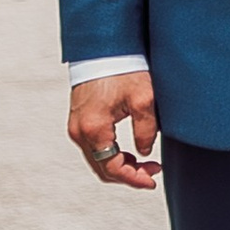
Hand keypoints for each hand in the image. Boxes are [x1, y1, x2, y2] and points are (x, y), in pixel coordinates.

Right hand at [69, 70, 161, 188]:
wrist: (104, 48)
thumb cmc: (124, 69)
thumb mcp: (143, 99)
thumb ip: (146, 129)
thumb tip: (145, 152)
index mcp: (94, 128)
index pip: (112, 167)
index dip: (133, 178)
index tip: (152, 181)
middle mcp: (79, 131)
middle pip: (102, 167)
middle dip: (128, 174)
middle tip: (153, 172)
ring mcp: (75, 126)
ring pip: (97, 159)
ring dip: (119, 165)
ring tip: (145, 163)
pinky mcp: (78, 120)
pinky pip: (93, 147)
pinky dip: (110, 155)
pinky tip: (129, 151)